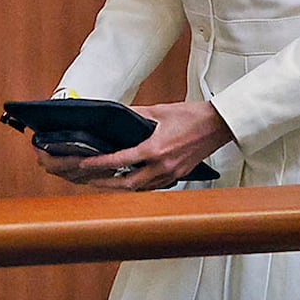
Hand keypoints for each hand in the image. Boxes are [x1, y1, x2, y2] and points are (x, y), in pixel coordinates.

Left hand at [34, 100, 232, 190]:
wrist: (220, 125)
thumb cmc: (191, 115)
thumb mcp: (159, 110)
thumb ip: (134, 115)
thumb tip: (113, 117)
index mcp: (156, 149)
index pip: (120, 161)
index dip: (98, 164)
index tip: (80, 164)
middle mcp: (162, 166)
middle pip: (124, 183)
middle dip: (100, 182)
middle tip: (81, 178)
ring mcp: (170, 175)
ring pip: (135, 189)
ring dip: (114, 186)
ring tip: (94, 181)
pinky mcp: (176, 177)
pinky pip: (149, 186)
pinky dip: (132, 185)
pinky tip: (120, 181)